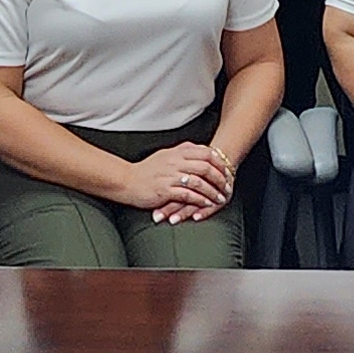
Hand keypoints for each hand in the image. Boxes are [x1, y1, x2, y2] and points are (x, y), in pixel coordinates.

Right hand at [116, 142, 233, 220]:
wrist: (126, 181)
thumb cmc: (146, 170)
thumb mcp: (164, 155)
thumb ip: (180, 151)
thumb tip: (196, 147)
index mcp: (176, 152)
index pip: (205, 153)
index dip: (219, 163)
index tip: (227, 172)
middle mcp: (175, 162)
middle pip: (205, 167)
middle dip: (219, 178)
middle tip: (227, 187)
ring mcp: (170, 176)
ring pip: (199, 182)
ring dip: (212, 191)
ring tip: (219, 199)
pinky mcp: (165, 190)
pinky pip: (188, 195)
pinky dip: (199, 200)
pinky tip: (206, 204)